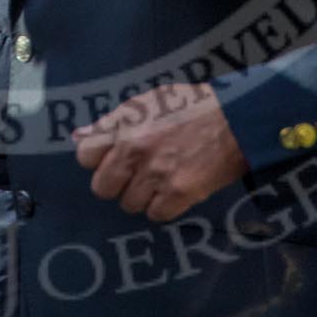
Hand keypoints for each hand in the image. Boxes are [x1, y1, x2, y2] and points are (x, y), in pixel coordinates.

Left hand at [72, 82, 248, 221]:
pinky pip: (155, 215)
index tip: (112, 159)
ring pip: (129, 204)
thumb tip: (78, 136)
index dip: (98, 160)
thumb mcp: (149, 101)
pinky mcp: (179, 194)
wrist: (238, 118)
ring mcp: (156, 173)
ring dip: (143, 196)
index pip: (85, 156)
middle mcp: (136, 149)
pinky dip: (164, 207)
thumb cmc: (193, 105)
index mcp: (126, 123)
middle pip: (102, 187)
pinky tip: (175, 191)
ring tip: (161, 181)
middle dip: (117, 183)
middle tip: (137, 175)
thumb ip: (112, 121)